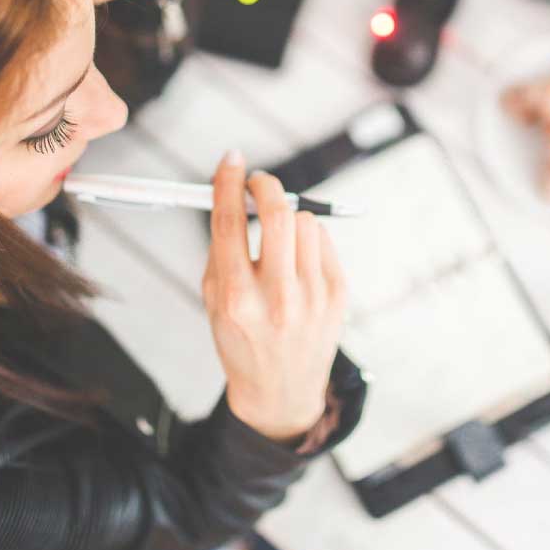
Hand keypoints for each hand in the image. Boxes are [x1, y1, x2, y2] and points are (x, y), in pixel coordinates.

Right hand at [201, 150, 347, 442]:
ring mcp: (311, 296)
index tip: (231, 159)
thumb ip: (220, 247)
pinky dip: (307, 239)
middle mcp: (276, 297)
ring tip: (278, 239)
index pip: (229, 222)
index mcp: (235, 298)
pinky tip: (297, 261)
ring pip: (305, 221)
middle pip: (276, 214)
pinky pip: (323, 241)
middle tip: (258, 183)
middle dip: (266, 186)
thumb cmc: (242, 339)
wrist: (280, 390)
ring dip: (288, 218)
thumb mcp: (212, 300)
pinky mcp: (337, 294)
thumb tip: (231, 191)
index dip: (228, 182)